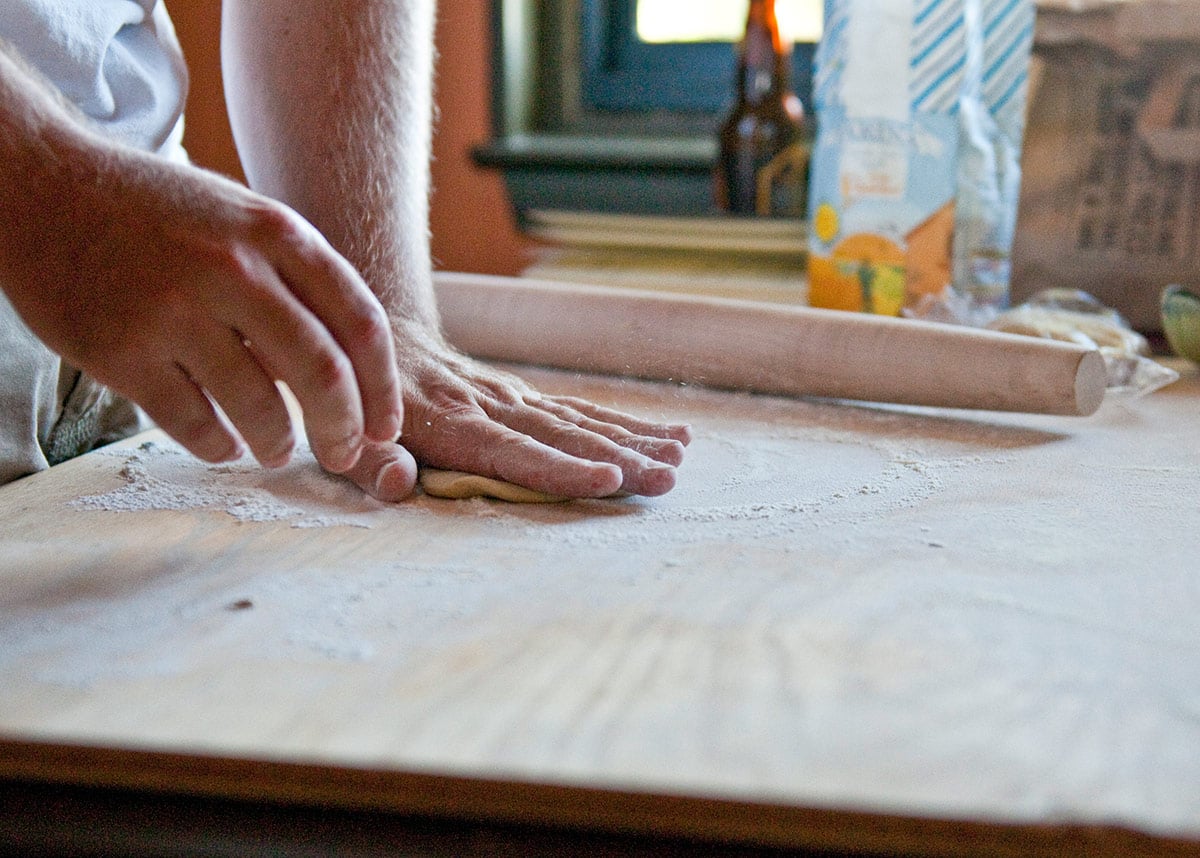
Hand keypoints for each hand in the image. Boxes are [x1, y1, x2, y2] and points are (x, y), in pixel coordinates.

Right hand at [1, 136, 401, 474]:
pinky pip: (193, 424)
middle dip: (344, 429)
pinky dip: (219, 445)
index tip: (386, 428)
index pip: (361, 324)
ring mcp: (174, 310)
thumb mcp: (242, 217)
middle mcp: (233, 268)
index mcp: (277, 233)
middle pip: (322, 373)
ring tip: (276, 448)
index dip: (384, 389)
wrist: (42, 186)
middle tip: (344, 455)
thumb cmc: (158, 213)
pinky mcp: (121, 351)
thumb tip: (355, 370)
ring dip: (278, 443)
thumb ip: (299, 279)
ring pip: (259, 407)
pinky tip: (223, 442)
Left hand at [339, 322, 691, 501]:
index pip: (515, 451)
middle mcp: (491, 406)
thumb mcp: (346, 430)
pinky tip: (671, 434)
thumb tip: (398, 486)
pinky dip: (627, 423)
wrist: (372, 331)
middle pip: (564, 435)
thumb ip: (370, 461)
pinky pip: (582, 410)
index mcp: (451, 423)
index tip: (609, 480)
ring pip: (582, 419)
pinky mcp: (525, 396)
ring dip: (634, 440)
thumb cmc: (358, 399)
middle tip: (666, 479)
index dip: (562, 469)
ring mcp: (513, 398)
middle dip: (620, 458)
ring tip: (679, 459)